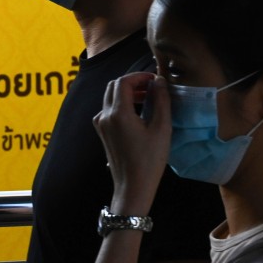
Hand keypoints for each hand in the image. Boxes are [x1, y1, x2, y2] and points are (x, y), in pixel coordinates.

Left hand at [92, 72, 170, 214]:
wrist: (132, 186)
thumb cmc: (149, 160)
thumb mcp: (161, 128)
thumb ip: (160, 101)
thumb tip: (159, 81)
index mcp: (118, 113)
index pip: (124, 82)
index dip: (140, 76)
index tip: (155, 80)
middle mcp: (104, 116)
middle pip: (114, 86)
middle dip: (133, 82)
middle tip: (152, 87)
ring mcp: (100, 124)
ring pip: (110, 97)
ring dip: (127, 93)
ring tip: (148, 98)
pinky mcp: (102, 132)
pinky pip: (109, 109)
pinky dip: (122, 104)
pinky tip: (138, 112)